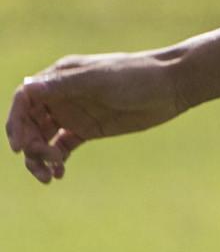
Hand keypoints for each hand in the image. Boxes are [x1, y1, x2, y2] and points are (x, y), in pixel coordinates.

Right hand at [9, 51, 187, 184]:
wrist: (171, 86)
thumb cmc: (137, 75)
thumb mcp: (100, 79)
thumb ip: (65, 85)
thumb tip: (28, 87)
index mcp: (58, 78)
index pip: (24, 100)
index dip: (16, 123)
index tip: (20, 147)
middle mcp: (60, 96)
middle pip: (30, 123)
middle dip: (30, 144)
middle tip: (47, 160)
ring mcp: (73, 114)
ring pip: (42, 138)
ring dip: (39, 157)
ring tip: (50, 176)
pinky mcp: (87, 129)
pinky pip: (61, 147)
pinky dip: (56, 160)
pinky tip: (59, 173)